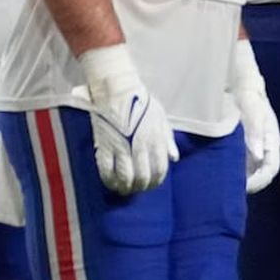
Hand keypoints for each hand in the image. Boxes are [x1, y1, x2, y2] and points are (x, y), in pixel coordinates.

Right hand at [76, 44, 177, 194]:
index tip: (151, 185)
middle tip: (136, 189)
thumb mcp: (162, 119)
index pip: (160, 170)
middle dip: (140, 187)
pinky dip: (109, 180)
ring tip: (124, 189)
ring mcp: (122, 146)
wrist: (119, 89)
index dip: (156, 181)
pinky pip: (106, 169)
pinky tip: (111, 183)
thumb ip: (168, 140)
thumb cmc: (142, 103)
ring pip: (125, 176)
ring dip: (125, 187)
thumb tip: (174, 158)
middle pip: (143, 177)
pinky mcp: (104, 144)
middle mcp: (140, 146)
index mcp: (156, 141)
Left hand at [230, 39, 279, 192]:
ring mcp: (252, 145)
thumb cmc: (247, 92)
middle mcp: (263, 146)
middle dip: (246, 185)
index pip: (270, 170)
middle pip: (259, 174)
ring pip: (249, 170)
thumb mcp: (252, 107)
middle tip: (227, 191)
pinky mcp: (240, 143)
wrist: (238, 78)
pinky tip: (214, 170)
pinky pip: (238, 162)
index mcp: (271, 140)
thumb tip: (257, 153)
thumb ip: (256, 129)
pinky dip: (229, 169)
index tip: (241, 188)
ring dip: (237, 179)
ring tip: (219, 184)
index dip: (258, 182)